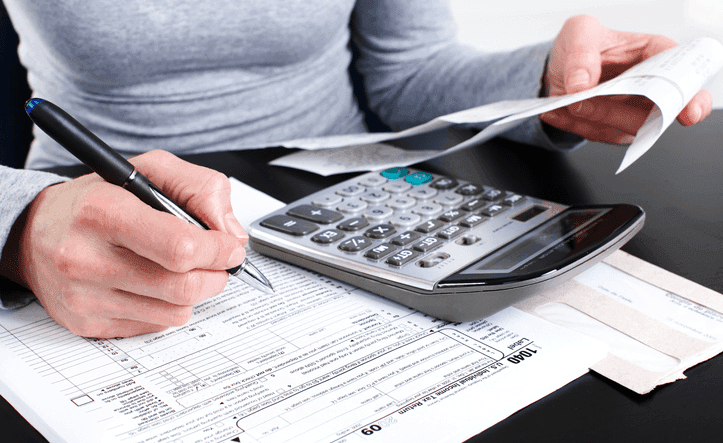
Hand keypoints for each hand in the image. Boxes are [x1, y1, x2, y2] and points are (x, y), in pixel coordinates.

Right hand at [12, 150, 246, 337]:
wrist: (34, 233)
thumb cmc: (96, 201)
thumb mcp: (148, 171)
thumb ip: (199, 188)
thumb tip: (230, 231)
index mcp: (102, 212)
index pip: (180, 247)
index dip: (218, 249)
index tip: (230, 246)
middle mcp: (86, 257)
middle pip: (183, 286)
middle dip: (216, 274)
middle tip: (218, 262)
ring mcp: (84, 296)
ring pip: (175, 312)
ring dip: (194, 292)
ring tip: (183, 270)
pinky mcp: (87, 324)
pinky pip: (155, 326)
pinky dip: (168, 307)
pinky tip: (154, 285)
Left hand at [539, 15, 712, 143]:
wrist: (557, 69)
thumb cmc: (579, 46)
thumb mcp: (578, 33)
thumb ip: (581, 54)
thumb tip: (581, 85)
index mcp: (655, 54)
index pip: (681, 73)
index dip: (689, 95)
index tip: (687, 112)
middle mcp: (650, 85)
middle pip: (654, 110)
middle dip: (617, 111)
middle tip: (582, 100)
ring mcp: (634, 111)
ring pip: (624, 127)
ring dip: (591, 117)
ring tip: (566, 100)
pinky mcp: (614, 129)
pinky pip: (597, 134)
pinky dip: (574, 124)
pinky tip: (556, 110)